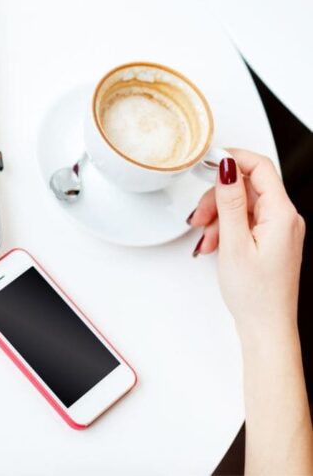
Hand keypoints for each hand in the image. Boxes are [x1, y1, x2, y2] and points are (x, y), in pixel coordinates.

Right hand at [189, 149, 305, 338]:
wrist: (266, 326)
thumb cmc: (256, 294)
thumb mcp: (234, 243)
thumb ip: (230, 202)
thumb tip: (226, 168)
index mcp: (282, 214)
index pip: (260, 167)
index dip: (232, 159)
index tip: (207, 163)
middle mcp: (285, 218)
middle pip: (246, 187)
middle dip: (217, 198)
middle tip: (199, 218)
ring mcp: (278, 229)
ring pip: (242, 205)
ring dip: (218, 216)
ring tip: (206, 239)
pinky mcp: (270, 239)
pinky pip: (245, 221)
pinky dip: (225, 228)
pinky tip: (214, 244)